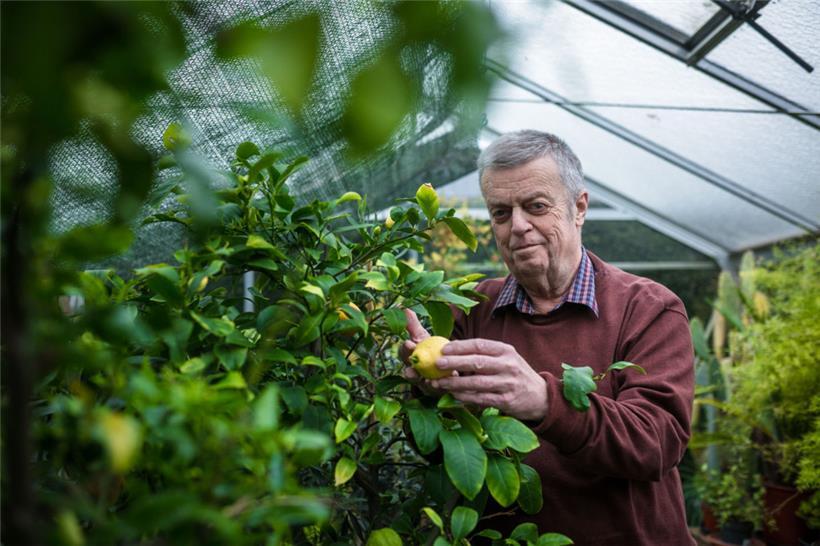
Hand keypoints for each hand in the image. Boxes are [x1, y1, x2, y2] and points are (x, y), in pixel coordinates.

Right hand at [400, 308, 444, 393]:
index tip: (409, 344)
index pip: (404, 354)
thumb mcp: (422, 337)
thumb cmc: (430, 349)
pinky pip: (441, 391)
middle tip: (413, 369)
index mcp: (410, 359)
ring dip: (426, 383)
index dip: (405, 350)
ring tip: (429, 381)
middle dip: (410, 372)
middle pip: (410, 373)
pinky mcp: (440, 391)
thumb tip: (404, 308)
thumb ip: (413, 325)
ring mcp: (426, 384)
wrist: (445, 365)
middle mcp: (415, 374)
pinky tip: (448, 382)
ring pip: (424, 385)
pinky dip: (443, 387)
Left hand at [429, 338, 547, 421]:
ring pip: (477, 382)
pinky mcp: (507, 401)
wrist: (540, 397)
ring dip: (455, 383)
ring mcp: (508, 383)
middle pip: (477, 362)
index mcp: (506, 350)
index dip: (460, 346)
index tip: (443, 349)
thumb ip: (484, 355)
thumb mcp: (506, 358)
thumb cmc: (515, 374)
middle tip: (437, 363)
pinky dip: (466, 398)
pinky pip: (481, 399)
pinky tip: (453, 396)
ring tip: (439, 383)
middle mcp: (508, 365)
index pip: (480, 345)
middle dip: (454, 362)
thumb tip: (452, 350)